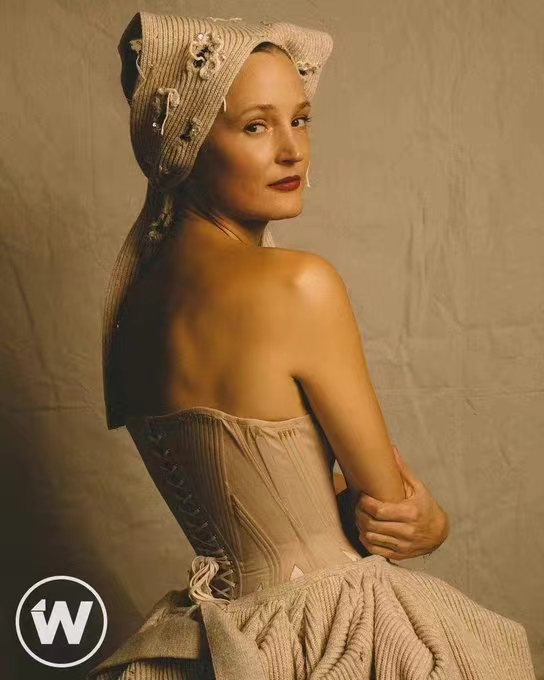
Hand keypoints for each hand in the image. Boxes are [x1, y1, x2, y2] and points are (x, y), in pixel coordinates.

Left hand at [354, 445, 448, 560]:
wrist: (440, 533)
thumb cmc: (426, 507)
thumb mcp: (418, 488)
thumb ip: (403, 470)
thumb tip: (392, 449)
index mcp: (410, 514)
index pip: (379, 511)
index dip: (365, 503)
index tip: (361, 497)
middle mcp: (407, 532)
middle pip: (372, 525)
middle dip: (359, 514)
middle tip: (356, 506)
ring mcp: (403, 545)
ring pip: (371, 538)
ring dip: (361, 527)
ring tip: (359, 517)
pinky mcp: (399, 555)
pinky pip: (375, 551)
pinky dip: (366, 541)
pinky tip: (364, 531)